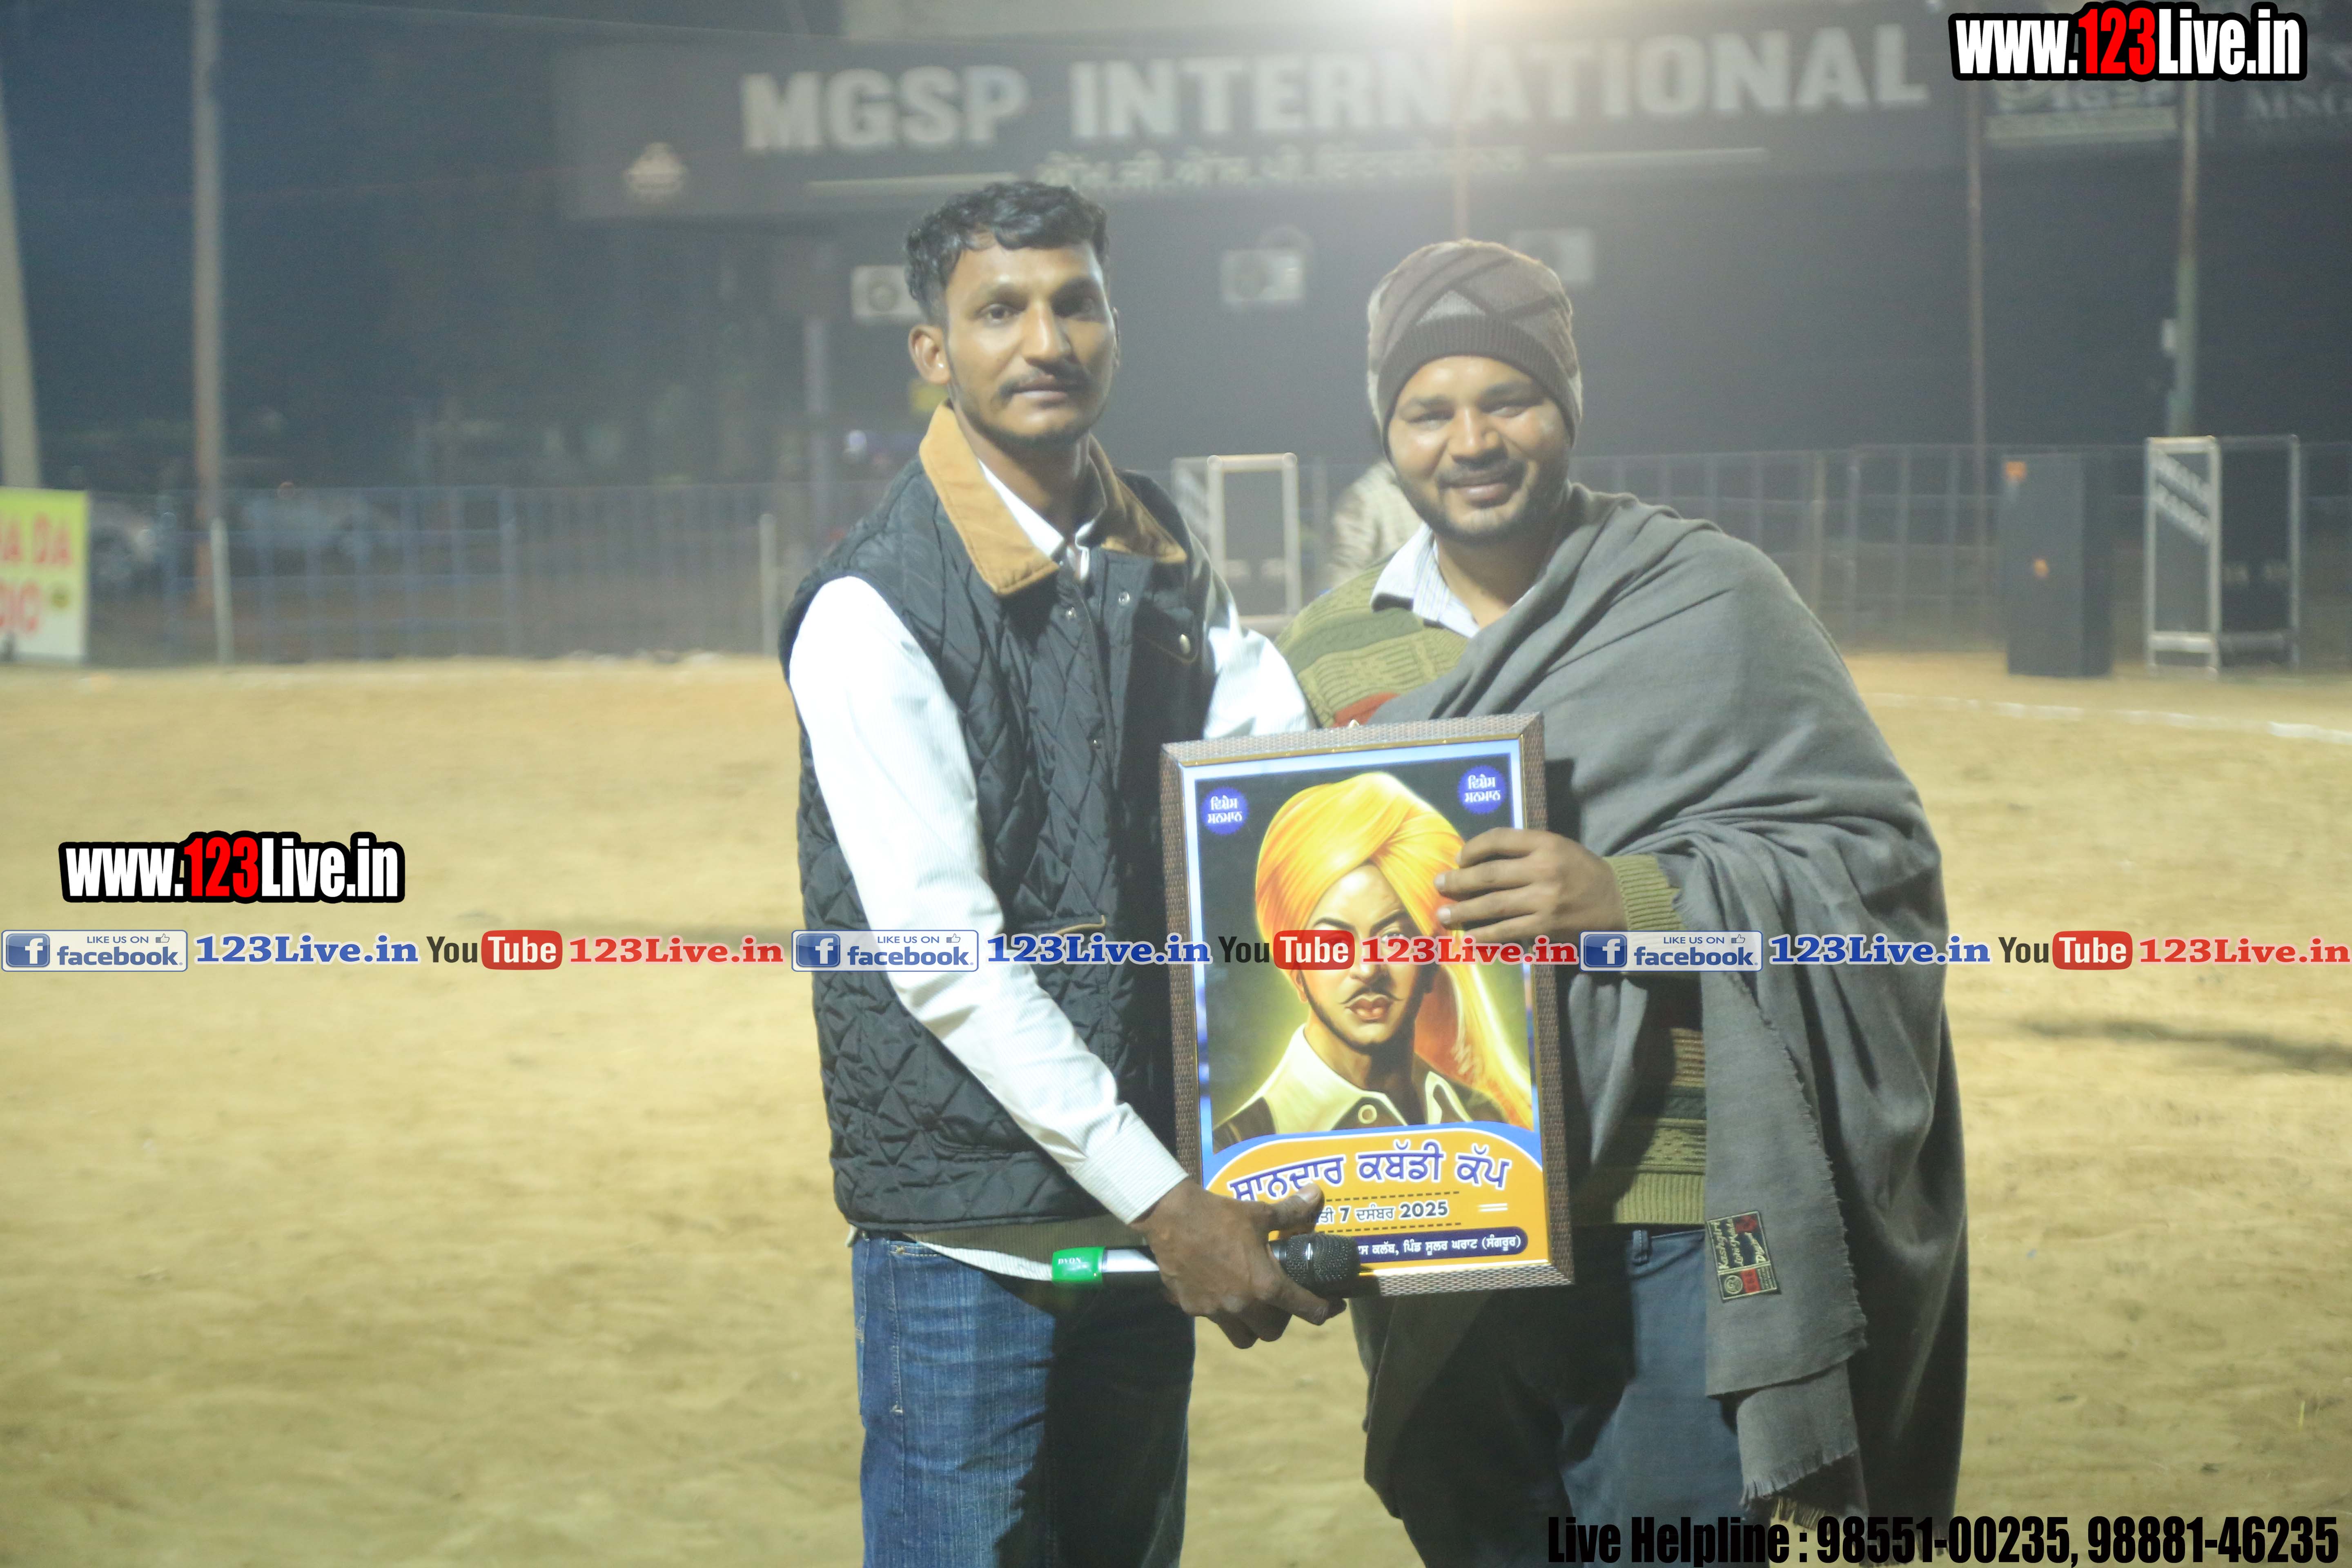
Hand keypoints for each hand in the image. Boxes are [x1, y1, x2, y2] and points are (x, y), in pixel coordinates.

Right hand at [1131, 1180, 1340, 1348]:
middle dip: (1280, 1322)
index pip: (1306, 1310)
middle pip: (1271, 1333)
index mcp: (1266, 1285)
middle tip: (1280, 1303)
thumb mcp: (1259, 1212)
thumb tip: (1315, 1194)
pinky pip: (1212, 1319)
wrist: (1170, 1217)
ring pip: (1241, 1336)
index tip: (1331, 1307)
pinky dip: (1218, 1311)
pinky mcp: (1191, 1307)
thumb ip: (1290, 1211)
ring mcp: (1215, 1310)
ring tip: (1249, 1306)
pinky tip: (1216, 1289)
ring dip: (1250, 1327)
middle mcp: (1242, 1305)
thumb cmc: (1219, 1215)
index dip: (1324, 1311)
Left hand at [1434, 828, 1626, 945]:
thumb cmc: (1582, 873)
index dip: (1473, 848)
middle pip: (1489, 874)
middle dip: (1458, 881)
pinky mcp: (1547, 928)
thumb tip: (1476, 859)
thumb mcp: (1558, 847)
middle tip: (1439, 885)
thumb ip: (1524, 849)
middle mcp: (1544, 870)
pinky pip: (1508, 932)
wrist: (1618, 903)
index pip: (1499, 839)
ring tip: (1443, 914)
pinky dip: (1486, 934)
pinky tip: (1470, 937)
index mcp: (1546, 844)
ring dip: (1463, 911)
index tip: (1459, 858)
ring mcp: (1545, 901)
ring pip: (1493, 905)